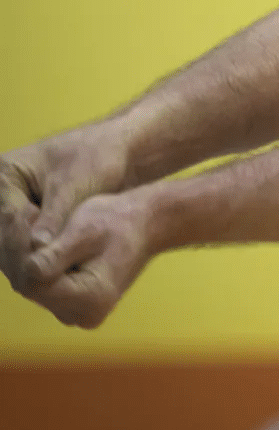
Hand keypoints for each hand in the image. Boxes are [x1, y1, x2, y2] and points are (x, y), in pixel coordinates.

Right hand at [0, 124, 129, 301]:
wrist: (115, 151)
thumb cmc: (96, 159)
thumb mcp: (74, 186)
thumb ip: (54, 216)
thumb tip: (36, 249)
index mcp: (5, 172)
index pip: (6, 214)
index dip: (20, 239)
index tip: (39, 258)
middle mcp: (4, 189)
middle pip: (3, 230)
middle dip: (20, 252)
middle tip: (39, 276)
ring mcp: (13, 204)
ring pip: (11, 241)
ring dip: (26, 259)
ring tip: (46, 278)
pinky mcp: (27, 217)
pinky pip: (24, 242)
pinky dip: (35, 256)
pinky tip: (51, 274)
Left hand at [17, 191, 153, 327]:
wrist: (149, 223)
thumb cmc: (120, 220)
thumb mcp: (87, 230)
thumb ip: (57, 254)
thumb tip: (28, 269)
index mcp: (91, 298)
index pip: (34, 281)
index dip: (20, 250)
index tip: (17, 216)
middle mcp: (84, 314)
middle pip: (32, 287)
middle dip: (20, 252)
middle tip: (20, 214)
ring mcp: (79, 313)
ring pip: (34, 287)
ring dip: (25, 257)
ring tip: (27, 222)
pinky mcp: (75, 305)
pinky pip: (44, 287)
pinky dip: (37, 263)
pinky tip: (37, 239)